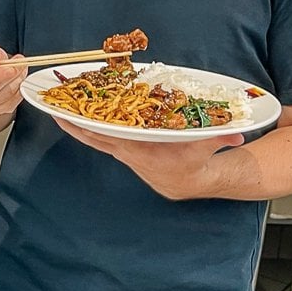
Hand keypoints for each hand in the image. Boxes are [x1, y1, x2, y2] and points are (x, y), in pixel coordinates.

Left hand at [53, 117, 243, 200]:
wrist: (192, 180)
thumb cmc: (197, 159)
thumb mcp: (209, 146)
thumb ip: (221, 138)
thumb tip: (237, 134)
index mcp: (146, 153)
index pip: (118, 139)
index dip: (98, 128)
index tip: (82, 119)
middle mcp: (130, 154)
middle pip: (97, 138)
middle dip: (75, 125)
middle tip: (53, 110)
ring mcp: (123, 153)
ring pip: (93, 139)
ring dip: (74, 125)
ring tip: (54, 110)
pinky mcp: (121, 151)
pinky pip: (97, 139)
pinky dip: (83, 129)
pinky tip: (69, 118)